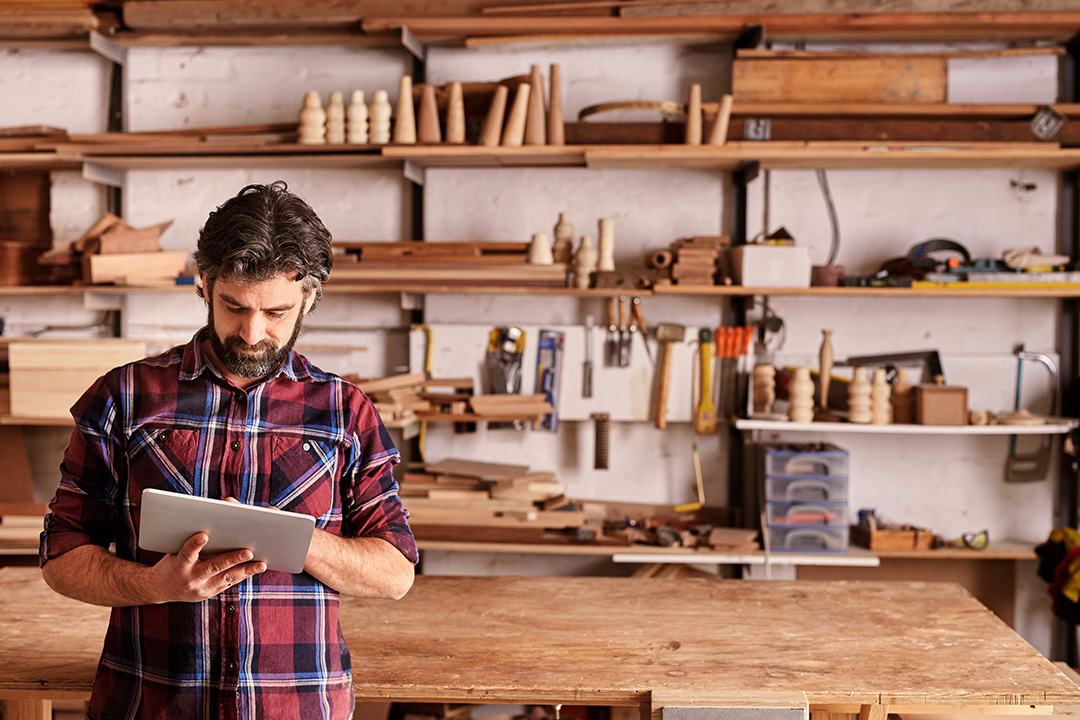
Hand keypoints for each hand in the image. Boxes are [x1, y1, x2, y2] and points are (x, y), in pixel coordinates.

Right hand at [151, 531, 265, 602]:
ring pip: (227, 578)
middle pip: (213, 567)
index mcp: (178, 564)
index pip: (186, 554)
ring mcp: (202, 588)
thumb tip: (227, 502)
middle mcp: (190, 579)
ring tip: (262, 564)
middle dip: (232, 559)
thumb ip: (196, 529)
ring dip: (246, 570)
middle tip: (248, 551)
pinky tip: (258, 567)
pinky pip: (230, 583)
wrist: (160, 587)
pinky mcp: (211, 592)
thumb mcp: (176, 545)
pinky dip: (244, 574)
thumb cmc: (173, 557)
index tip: (203, 535)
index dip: (194, 545)